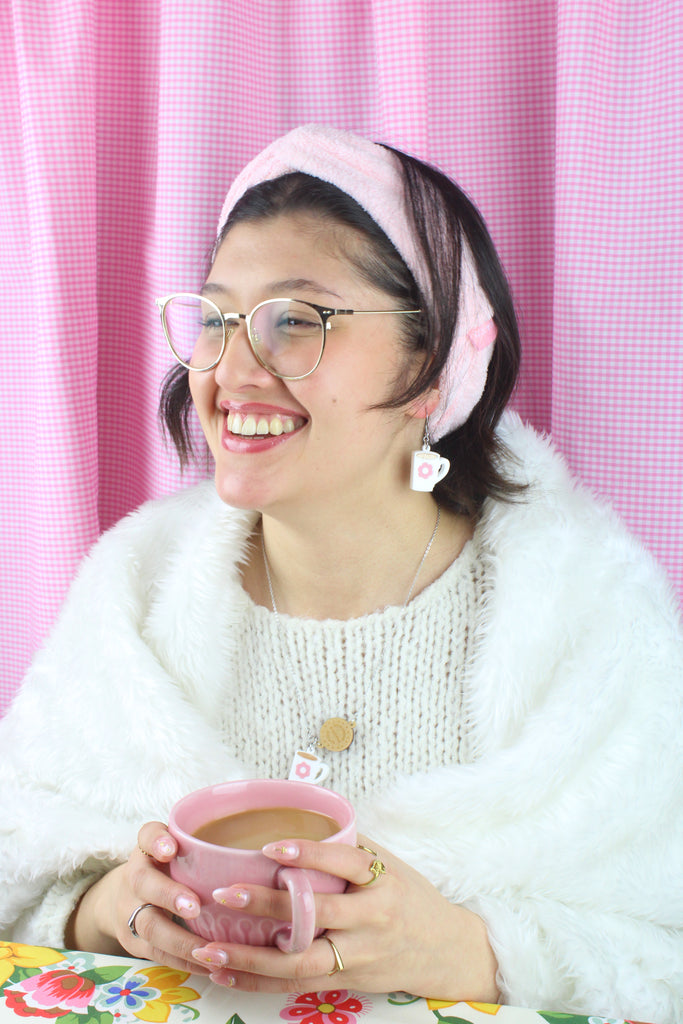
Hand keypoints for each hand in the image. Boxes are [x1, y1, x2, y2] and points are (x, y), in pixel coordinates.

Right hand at [66, 821, 208, 973]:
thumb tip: (255, 852)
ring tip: (209, 950)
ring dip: (181, 940)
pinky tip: (207, 965)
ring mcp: (129, 910)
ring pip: (150, 926)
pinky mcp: (133, 941)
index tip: (171, 848)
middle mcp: (134, 876)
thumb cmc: (168, 869)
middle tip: (195, 908)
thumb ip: (203, 846)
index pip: (147, 836)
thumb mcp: (177, 851)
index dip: (157, 842)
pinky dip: (182, 961)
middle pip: (144, 883)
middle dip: (169, 896)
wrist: (126, 897)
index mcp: (147, 849)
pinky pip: (157, 954)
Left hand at [196, 835, 498, 1000]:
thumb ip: (349, 847)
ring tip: (209, 947)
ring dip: (250, 957)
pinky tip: (224, 973)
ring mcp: (357, 957)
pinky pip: (296, 986)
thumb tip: (298, 814)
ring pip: (299, 963)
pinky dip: (258, 982)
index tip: (271, 847)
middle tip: (223, 894)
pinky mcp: (345, 983)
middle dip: (267, 907)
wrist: (446, 950)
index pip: (346, 863)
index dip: (310, 854)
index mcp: (382, 884)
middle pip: (315, 917)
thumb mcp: (390, 864)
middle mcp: (371, 922)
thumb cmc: (411, 897)